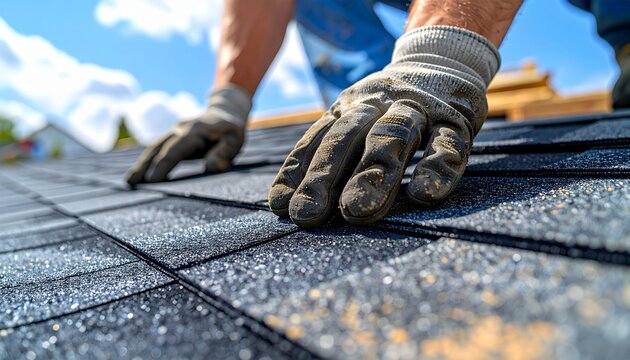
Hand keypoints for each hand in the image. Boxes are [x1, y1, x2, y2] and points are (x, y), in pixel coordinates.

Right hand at [126, 84, 251, 184]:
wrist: (225, 111)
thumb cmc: (232, 130)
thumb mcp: (235, 140)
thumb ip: (225, 153)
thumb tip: (210, 168)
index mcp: (195, 131)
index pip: (176, 150)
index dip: (164, 165)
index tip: (153, 181)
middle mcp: (180, 129)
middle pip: (159, 148)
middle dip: (145, 166)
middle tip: (132, 184)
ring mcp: (174, 131)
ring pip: (154, 147)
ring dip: (141, 164)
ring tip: (129, 182)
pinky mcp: (172, 136)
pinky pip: (157, 148)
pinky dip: (147, 160)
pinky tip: (138, 173)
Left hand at [268, 26, 499, 226]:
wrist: (442, 61)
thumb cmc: (389, 110)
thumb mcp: (356, 119)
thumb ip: (329, 153)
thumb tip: (285, 203)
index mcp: (349, 106)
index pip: (318, 138)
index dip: (298, 171)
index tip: (282, 206)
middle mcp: (378, 102)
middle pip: (347, 138)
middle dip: (324, 177)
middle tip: (308, 215)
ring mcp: (417, 107)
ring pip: (393, 137)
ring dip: (374, 174)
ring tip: (357, 212)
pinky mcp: (455, 118)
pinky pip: (447, 143)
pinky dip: (437, 168)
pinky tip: (424, 196)